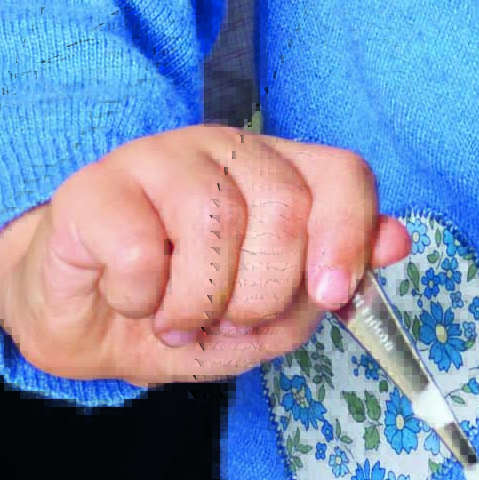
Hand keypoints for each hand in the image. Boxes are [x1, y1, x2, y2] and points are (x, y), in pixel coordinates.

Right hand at [0, 129, 388, 388]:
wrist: (83, 326)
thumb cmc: (180, 314)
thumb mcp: (267, 322)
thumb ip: (328, 286)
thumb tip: (395, 241)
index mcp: (276, 175)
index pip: (341, 174)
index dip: (348, 235)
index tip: (332, 295)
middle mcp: (222, 153)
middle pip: (283, 208)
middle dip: (261, 295)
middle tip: (225, 321)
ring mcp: (156, 159)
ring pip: (214, 224)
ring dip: (198, 305)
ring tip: (175, 319)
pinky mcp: (93, 187)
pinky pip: (139, 252)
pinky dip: (140, 300)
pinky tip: (131, 299)